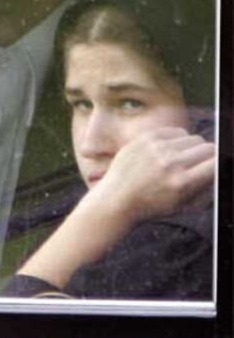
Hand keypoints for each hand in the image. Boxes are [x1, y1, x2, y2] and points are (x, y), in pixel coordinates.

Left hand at [84, 126, 214, 225]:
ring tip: (179, 160)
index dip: (218, 165)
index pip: (217, 161)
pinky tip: (167, 151)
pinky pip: (176, 131)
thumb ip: (205, 188)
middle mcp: (171, 162)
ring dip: (191, 148)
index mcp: (182, 182)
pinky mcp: (147, 137)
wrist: (117, 197)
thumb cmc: (151, 205)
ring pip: (193, 138)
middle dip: (206, 157)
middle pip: (208, 147)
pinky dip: (177, 140)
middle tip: (196, 167)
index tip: (214, 167)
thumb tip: (220, 169)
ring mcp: (158, 147)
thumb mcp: (183, 205)